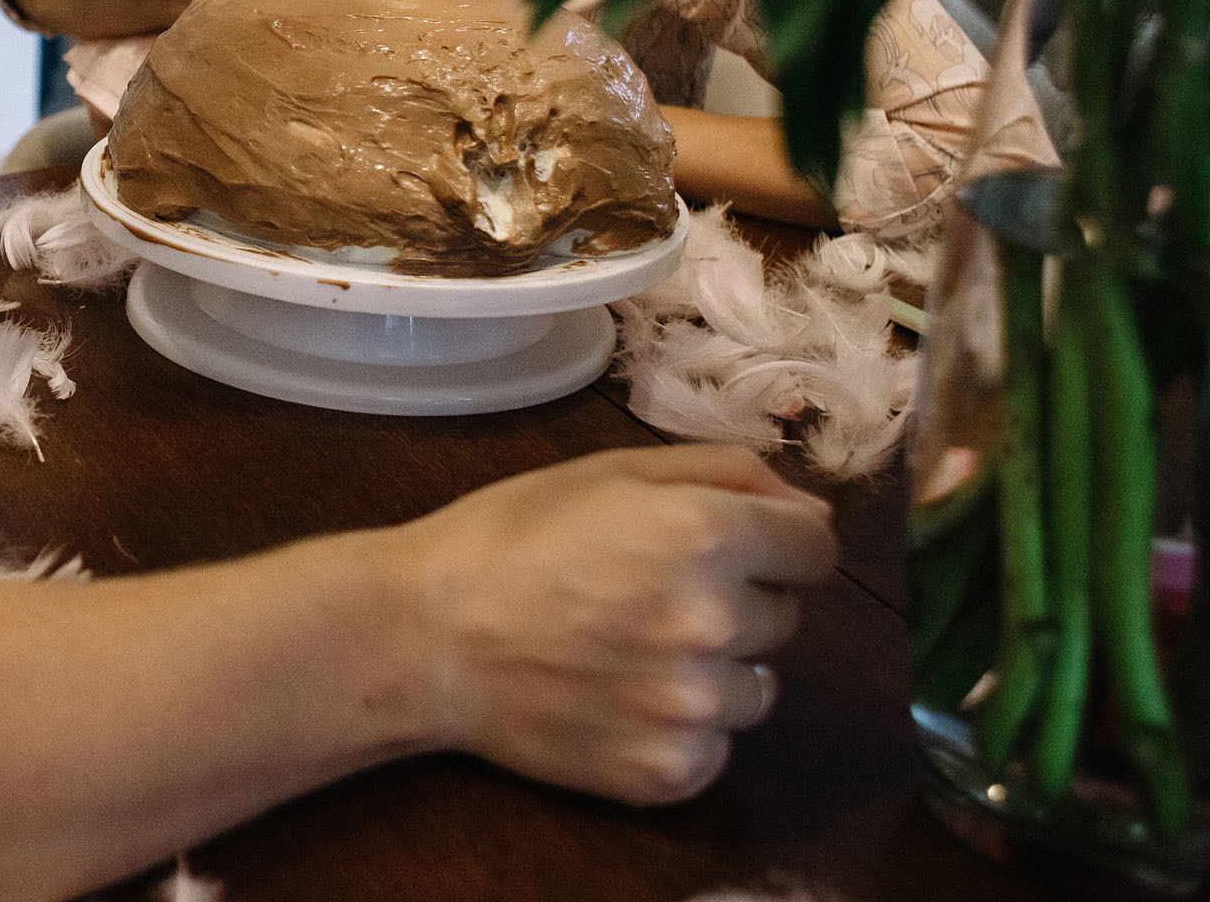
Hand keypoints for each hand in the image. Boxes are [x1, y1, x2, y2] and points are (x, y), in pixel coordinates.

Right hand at [388, 444, 835, 804]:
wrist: (425, 636)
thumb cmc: (509, 537)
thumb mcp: (608, 472)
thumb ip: (725, 473)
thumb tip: (812, 510)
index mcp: (702, 532)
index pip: (817, 546)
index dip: (774, 541)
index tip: (725, 547)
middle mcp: (712, 622)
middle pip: (784, 616)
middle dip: (733, 601)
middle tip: (646, 595)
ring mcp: (692, 706)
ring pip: (756, 686)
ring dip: (712, 670)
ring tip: (629, 652)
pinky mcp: (669, 771)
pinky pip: (717, 746)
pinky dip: (680, 728)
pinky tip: (619, 700)